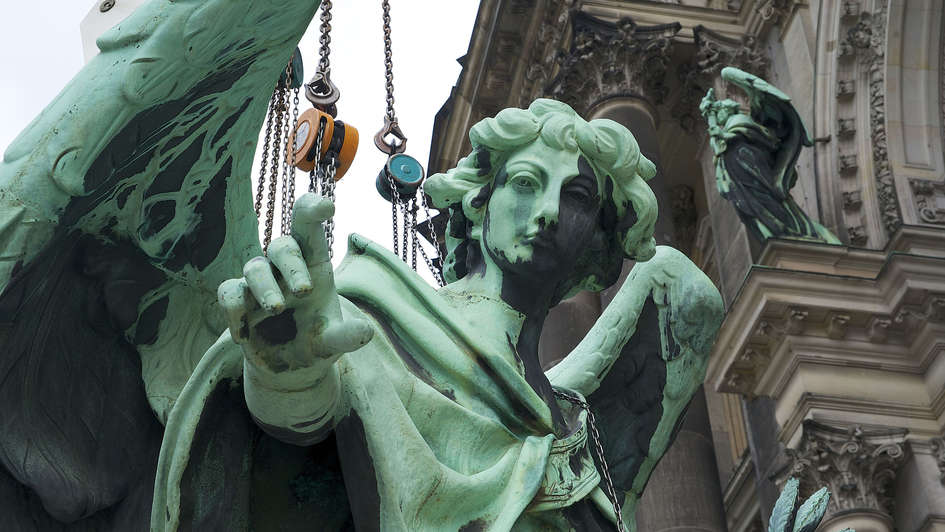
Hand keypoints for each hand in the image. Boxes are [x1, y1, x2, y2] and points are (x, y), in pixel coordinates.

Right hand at [217, 194, 372, 372]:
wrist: (292, 367)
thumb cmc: (318, 340)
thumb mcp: (334, 342)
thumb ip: (347, 336)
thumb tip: (365, 332)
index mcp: (314, 263)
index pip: (309, 226)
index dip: (313, 209)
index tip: (327, 206)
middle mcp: (285, 267)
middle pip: (281, 246)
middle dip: (292, 266)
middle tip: (305, 292)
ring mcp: (260, 282)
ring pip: (254, 268)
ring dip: (265, 287)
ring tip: (277, 309)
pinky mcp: (239, 300)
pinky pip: (228, 292)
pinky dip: (234, 312)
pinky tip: (245, 337)